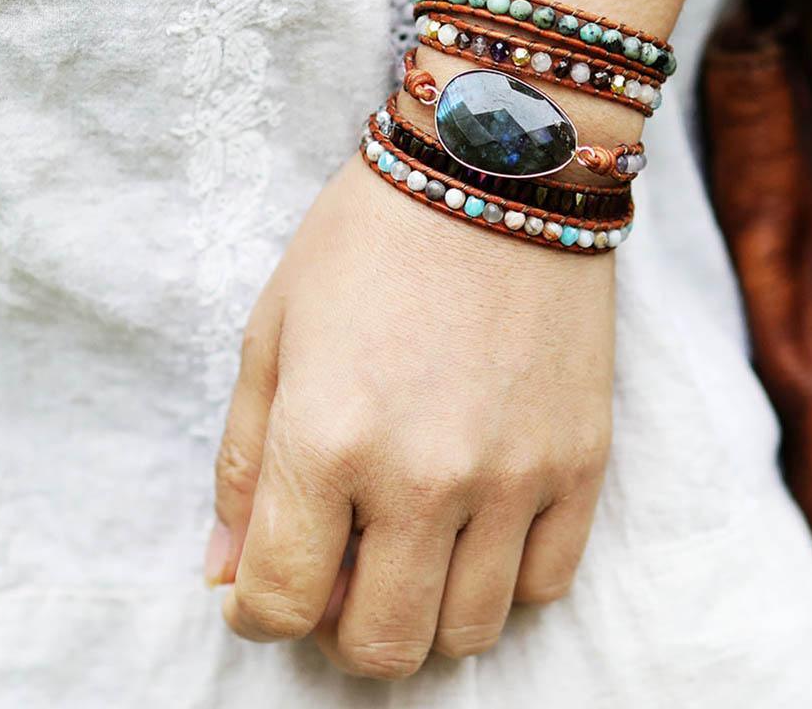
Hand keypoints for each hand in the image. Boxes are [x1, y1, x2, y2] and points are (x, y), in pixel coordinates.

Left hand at [205, 154, 614, 677]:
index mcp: (326, 440)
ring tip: (416, 542)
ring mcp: (515, 475)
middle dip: (340, 626)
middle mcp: (422, 478)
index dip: (257, 610)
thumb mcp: (275, 329)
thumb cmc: (371, 236)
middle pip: (378, 646)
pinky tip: (482, 523)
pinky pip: (547, 583)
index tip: (267, 583)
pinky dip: (503, 578)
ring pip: (465, 632)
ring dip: (425, 610)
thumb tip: (228, 575)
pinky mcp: (583, 460)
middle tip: (344, 567)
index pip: (276, 603)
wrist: (497, 165)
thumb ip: (245, 462)